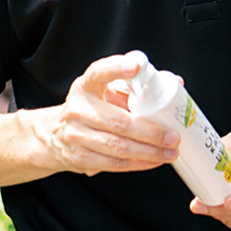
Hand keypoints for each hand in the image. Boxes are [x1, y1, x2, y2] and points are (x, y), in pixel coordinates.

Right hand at [36, 53, 179, 176]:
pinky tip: (153, 161)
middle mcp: (78, 108)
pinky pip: (113, 164)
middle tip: (174, 136)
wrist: (56, 134)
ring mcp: (76, 135)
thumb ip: (135, 86)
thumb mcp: (105, 90)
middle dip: (150, 132)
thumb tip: (175, 83)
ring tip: (170, 152)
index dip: (118, 68)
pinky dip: (137, 164)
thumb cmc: (91, 108)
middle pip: (118, 122)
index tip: (137, 65)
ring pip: (118, 146)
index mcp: (86, 85)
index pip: (100, 72)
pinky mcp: (79, 157)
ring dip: (148, 152)